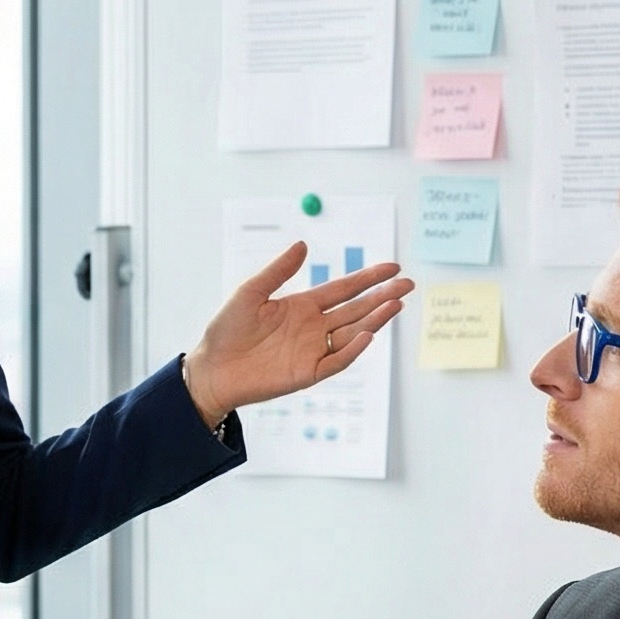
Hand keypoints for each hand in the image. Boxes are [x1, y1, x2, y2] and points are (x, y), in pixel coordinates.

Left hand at [183, 244, 410, 425]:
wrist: (211, 369)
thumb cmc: (226, 330)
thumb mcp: (250, 292)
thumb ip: (278, 271)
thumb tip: (304, 245)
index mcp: (302, 306)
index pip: (344, 289)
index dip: (368, 278)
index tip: (392, 266)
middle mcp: (313, 327)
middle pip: (356, 309)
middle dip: (383, 296)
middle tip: (408, 284)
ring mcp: (313, 350)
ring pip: (353, 333)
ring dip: (375, 320)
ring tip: (396, 304)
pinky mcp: (307, 373)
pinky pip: (337, 361)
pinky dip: (353, 349)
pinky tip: (367, 334)